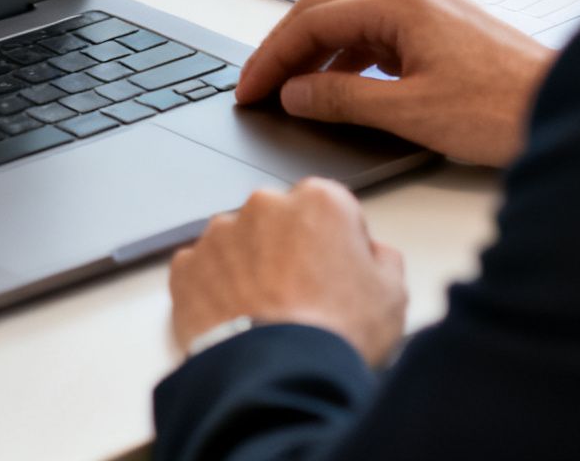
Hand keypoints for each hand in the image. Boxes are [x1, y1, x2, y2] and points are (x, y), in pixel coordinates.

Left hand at [169, 178, 405, 366]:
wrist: (278, 377)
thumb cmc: (335, 334)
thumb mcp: (392, 295)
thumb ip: (383, 259)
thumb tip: (373, 255)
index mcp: (319, 202)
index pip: (329, 210)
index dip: (336, 244)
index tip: (338, 273)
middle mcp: (264, 207)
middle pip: (279, 223)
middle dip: (287, 251)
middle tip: (300, 298)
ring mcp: (219, 236)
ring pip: (238, 245)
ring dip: (249, 269)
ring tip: (266, 316)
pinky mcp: (187, 268)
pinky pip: (203, 273)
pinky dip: (214, 292)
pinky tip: (236, 321)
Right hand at [237, 0, 555, 167]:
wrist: (571, 109)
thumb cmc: (502, 110)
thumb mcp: (410, 112)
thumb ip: (344, 100)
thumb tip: (296, 94)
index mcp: (401, 5)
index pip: (313, 21)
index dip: (272, 58)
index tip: (249, 90)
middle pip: (327, 11)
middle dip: (287, 50)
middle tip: (259, 88)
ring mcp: (434, 11)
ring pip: (355, 24)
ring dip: (319, 56)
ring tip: (295, 96)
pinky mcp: (449, 32)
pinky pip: (383, 38)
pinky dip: (353, 61)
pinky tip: (345, 92)